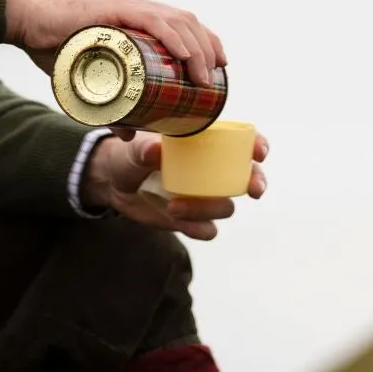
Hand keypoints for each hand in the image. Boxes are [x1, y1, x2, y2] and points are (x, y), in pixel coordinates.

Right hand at [3, 0, 225, 87]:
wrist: (23, 18)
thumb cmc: (49, 42)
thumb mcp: (84, 79)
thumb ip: (108, 106)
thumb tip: (128, 134)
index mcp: (134, 16)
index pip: (181, 24)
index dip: (204, 43)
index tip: (217, 67)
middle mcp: (136, 6)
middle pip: (187, 22)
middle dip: (209, 48)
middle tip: (217, 76)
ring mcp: (127, 5)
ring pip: (178, 22)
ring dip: (198, 49)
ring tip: (206, 76)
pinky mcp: (115, 9)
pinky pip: (156, 22)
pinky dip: (177, 39)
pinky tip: (189, 57)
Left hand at [82, 131, 269, 239]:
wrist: (114, 183)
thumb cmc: (130, 156)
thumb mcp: (134, 149)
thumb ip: (143, 149)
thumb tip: (155, 150)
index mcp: (205, 145)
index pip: (242, 142)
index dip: (257, 145)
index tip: (258, 153)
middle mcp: (211, 171)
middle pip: (248, 178)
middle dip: (256, 182)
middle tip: (253, 190)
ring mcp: (204, 196)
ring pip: (226, 207)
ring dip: (207, 209)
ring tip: (174, 206)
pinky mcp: (192, 219)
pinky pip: (208, 229)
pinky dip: (198, 228)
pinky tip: (177, 221)